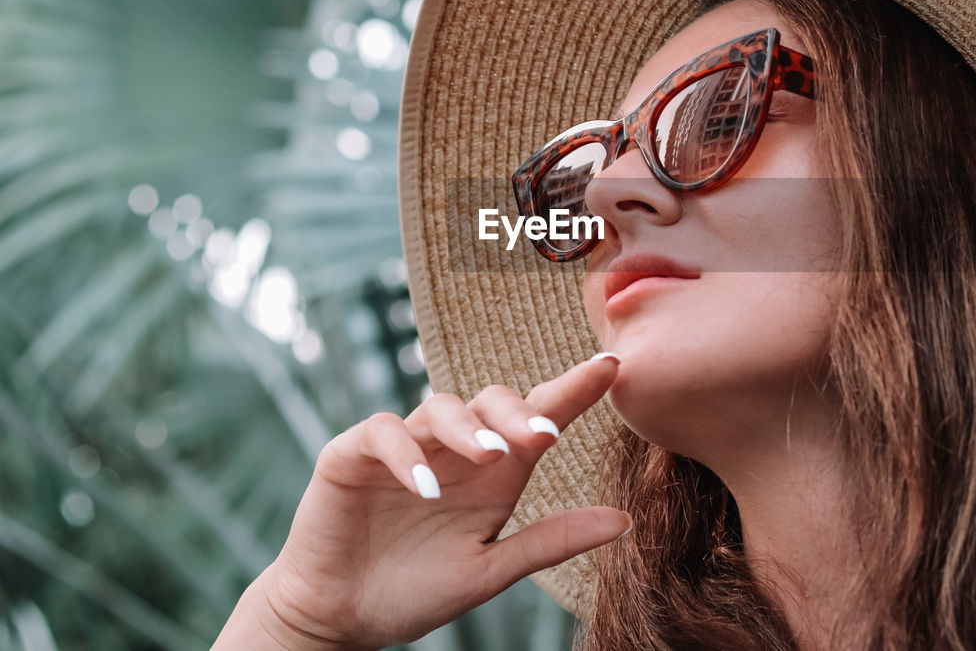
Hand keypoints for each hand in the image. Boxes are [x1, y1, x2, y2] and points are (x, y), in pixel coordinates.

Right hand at [214, 352, 627, 649]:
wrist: (341, 619)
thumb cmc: (415, 590)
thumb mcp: (491, 570)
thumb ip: (550, 541)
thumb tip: (624, 520)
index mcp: (492, 472)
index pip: (537, 417)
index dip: (573, 389)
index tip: (613, 365)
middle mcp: (452, 450)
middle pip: (492, 401)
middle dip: (521, 412)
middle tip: (543, 437)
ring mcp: (403, 446)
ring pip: (440, 406)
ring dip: (468, 427)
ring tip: (490, 457)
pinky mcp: (352, 454)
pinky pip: (382, 432)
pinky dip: (405, 454)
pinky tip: (423, 488)